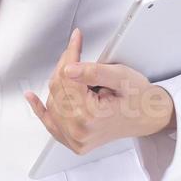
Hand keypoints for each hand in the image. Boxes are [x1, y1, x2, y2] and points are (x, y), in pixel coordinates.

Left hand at [24, 27, 174, 155]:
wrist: (149, 117)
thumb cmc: (139, 99)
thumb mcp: (121, 77)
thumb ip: (94, 72)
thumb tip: (68, 68)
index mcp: (90, 116)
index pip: (68, 77)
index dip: (70, 55)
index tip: (75, 39)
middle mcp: (79, 131)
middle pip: (57, 88)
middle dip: (65, 66)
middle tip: (74, 49)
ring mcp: (74, 139)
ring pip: (53, 100)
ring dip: (59, 82)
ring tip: (75, 71)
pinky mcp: (73, 141)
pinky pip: (49, 122)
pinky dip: (40, 108)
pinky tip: (31, 97)